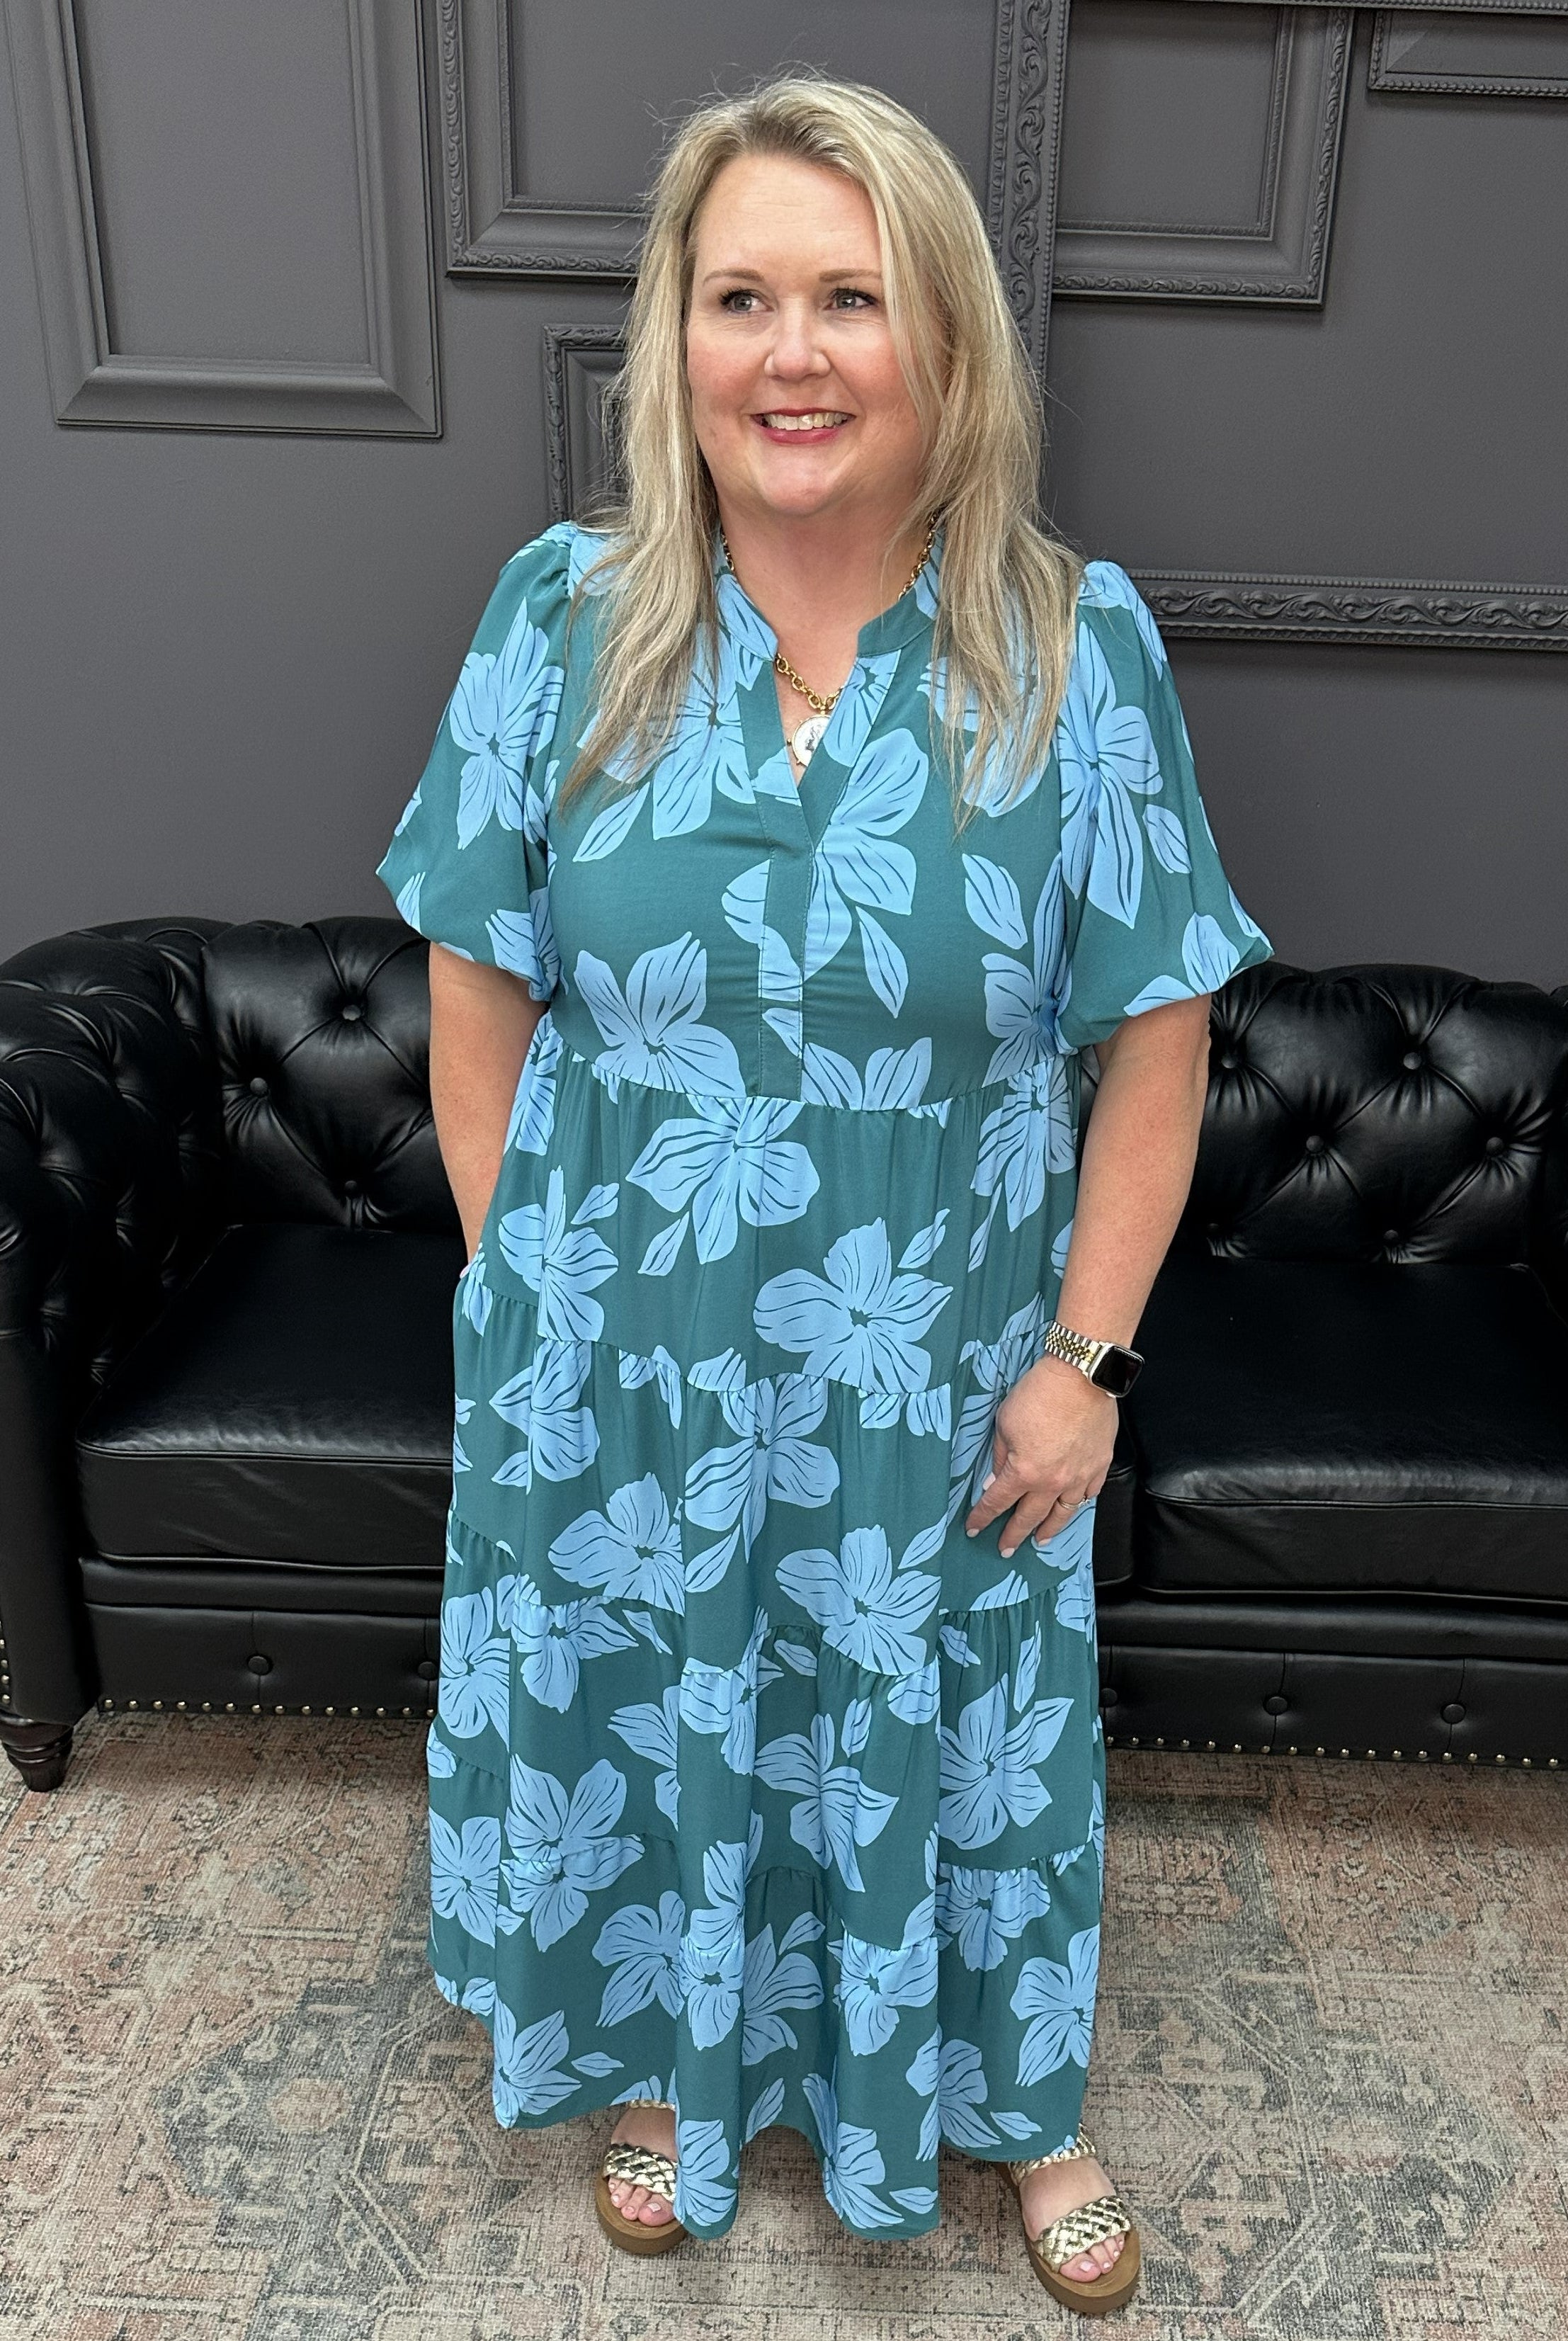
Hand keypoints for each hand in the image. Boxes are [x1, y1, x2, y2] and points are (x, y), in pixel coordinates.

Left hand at [963, 1354, 1116, 1558]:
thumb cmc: (1038, 1394)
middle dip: (1014, 1535)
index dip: (983, 1517)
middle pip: (1030, 1517)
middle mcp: (1053, 1482)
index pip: (998, 1502)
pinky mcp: (1099, 1464)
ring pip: (1063, 1513)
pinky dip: (1079, 1503)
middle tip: (1005, 1549)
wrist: (1080, 1376)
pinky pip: (1089, 1493)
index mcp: (1024, 1472)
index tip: (973, 1529)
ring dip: (1049, 1529)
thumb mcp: (1004, 1423)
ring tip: (1040, 1540)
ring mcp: (1080, 1476)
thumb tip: (997, 1479)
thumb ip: (1001, 1456)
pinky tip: (1074, 1506)